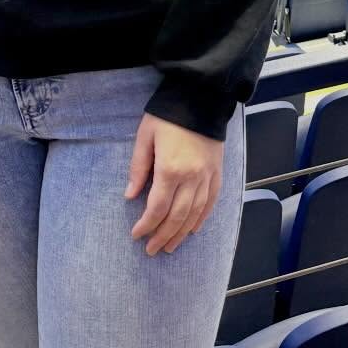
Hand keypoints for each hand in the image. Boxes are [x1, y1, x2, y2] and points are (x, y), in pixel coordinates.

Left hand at [125, 114, 223, 254]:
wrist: (201, 97)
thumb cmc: (167, 115)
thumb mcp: (145, 137)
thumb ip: (138, 168)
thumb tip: (130, 195)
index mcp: (170, 169)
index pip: (157, 208)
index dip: (146, 225)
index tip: (136, 235)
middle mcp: (192, 178)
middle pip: (177, 217)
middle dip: (163, 236)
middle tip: (151, 250)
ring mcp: (207, 176)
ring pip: (195, 214)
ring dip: (181, 233)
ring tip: (170, 246)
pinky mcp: (217, 172)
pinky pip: (211, 202)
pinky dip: (202, 219)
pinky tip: (193, 229)